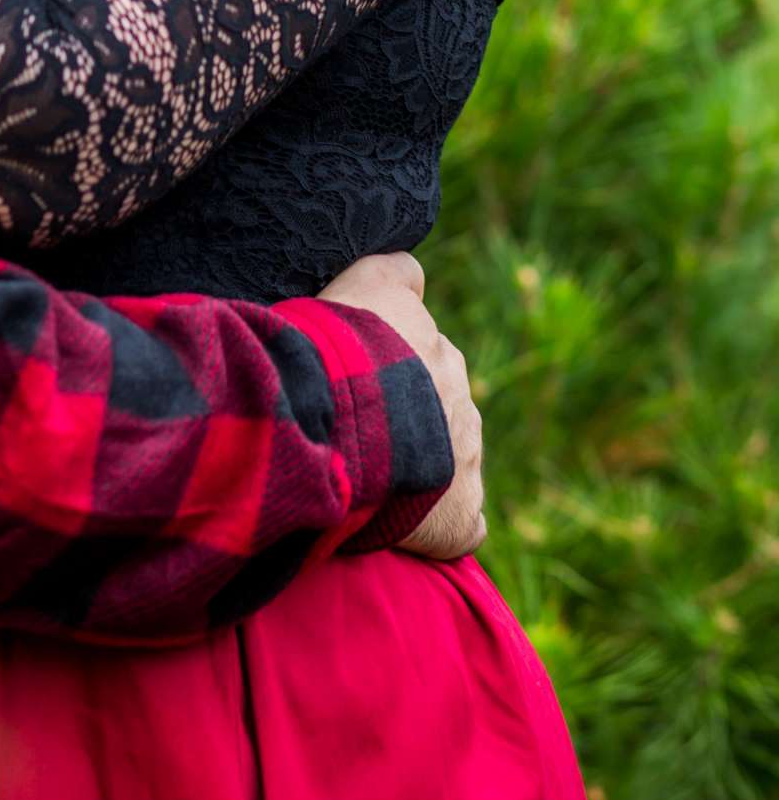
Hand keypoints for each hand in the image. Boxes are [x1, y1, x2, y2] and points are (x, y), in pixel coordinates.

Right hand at [318, 250, 486, 559]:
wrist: (341, 423)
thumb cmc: (335, 352)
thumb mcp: (358, 286)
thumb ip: (392, 275)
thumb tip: (413, 270)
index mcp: (433, 344)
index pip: (421, 338)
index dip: (388, 353)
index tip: (358, 367)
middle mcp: (458, 392)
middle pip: (436, 398)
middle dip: (405, 412)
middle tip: (353, 425)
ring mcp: (465, 455)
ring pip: (450, 456)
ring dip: (419, 467)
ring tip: (368, 478)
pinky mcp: (461, 514)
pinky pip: (461, 523)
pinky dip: (439, 526)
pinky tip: (404, 528)